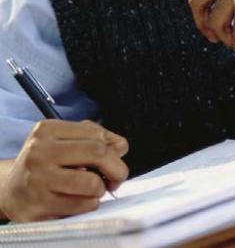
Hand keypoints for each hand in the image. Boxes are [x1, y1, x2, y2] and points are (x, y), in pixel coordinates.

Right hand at [1, 120, 128, 221]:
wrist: (10, 189)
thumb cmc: (43, 162)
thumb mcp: (62, 140)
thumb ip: (93, 137)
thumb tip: (121, 146)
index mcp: (48, 130)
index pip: (96, 134)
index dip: (114, 148)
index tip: (115, 158)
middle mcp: (41, 152)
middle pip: (98, 153)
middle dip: (116, 168)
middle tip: (117, 177)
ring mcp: (39, 180)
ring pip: (92, 183)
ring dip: (100, 189)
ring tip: (93, 188)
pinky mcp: (40, 206)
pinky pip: (82, 206)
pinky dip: (89, 204)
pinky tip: (80, 200)